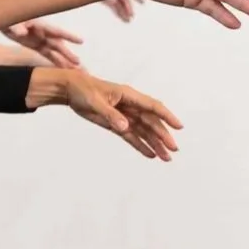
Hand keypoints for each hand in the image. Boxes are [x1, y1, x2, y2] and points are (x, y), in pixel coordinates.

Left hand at [1, 19, 83, 68]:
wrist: (1, 20)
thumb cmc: (8, 18)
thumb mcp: (10, 21)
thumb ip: (16, 27)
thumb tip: (22, 33)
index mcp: (39, 25)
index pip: (55, 31)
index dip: (68, 36)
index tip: (81, 41)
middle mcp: (43, 33)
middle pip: (57, 44)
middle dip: (67, 53)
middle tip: (79, 64)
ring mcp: (40, 39)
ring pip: (55, 51)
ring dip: (64, 60)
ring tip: (75, 70)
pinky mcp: (35, 45)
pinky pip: (47, 54)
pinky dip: (55, 61)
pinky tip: (63, 68)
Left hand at [34, 70, 183, 160]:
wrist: (69, 90)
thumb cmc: (82, 89)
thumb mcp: (95, 101)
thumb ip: (110, 114)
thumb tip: (125, 127)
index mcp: (128, 95)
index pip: (152, 106)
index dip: (166, 116)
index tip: (179, 126)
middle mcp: (130, 106)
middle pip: (151, 122)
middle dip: (163, 135)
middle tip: (173, 149)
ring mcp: (124, 115)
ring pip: (143, 131)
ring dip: (155, 144)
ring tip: (166, 158)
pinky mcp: (116, 124)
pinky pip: (131, 136)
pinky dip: (140, 145)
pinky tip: (150, 154)